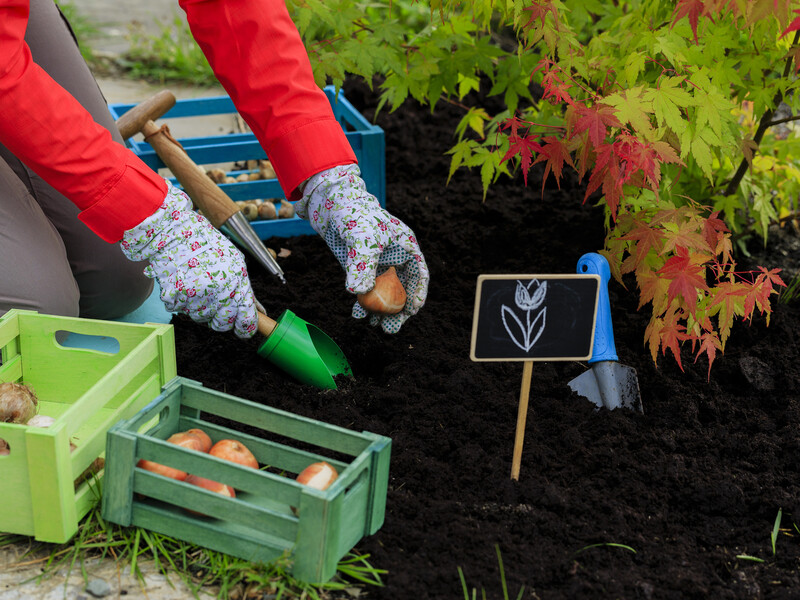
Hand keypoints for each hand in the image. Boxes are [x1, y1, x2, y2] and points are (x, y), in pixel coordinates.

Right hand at [120, 180, 256, 337]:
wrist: (172, 233)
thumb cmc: (206, 243)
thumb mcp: (235, 260)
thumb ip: (245, 288)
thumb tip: (256, 311)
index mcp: (237, 281)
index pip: (246, 318)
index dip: (246, 328)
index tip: (245, 330)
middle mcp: (219, 292)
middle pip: (223, 324)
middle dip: (222, 320)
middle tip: (217, 305)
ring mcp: (197, 297)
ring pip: (203, 318)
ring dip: (202, 308)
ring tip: (198, 285)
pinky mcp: (178, 299)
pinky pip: (184, 311)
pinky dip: (184, 302)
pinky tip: (185, 284)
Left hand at [296, 165, 428, 332]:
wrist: (331, 203)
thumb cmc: (354, 213)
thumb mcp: (362, 238)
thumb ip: (362, 266)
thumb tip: (358, 293)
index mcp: (405, 246)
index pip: (418, 273)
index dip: (417, 294)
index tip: (411, 311)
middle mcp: (394, 257)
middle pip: (401, 289)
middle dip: (397, 310)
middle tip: (391, 328)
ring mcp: (377, 264)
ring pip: (383, 293)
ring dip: (379, 310)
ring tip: (374, 325)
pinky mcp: (360, 268)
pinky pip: (365, 290)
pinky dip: (362, 303)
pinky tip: (357, 314)